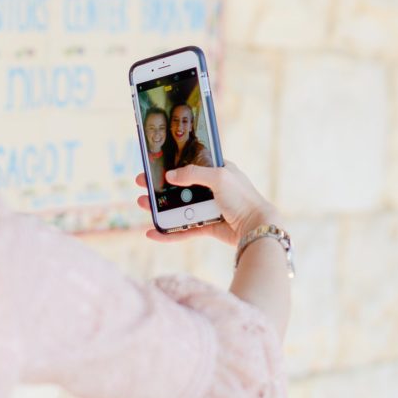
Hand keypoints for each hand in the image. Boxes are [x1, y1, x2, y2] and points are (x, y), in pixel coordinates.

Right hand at [134, 161, 278, 245]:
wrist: (256, 227)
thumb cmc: (242, 198)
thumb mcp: (219, 177)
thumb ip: (193, 174)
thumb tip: (170, 176)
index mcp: (218, 171)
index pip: (190, 164)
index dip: (171, 164)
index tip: (153, 165)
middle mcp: (213, 188)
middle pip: (180, 187)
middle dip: (159, 187)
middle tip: (141, 185)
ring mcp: (210, 208)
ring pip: (179, 207)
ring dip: (160, 208)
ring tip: (141, 205)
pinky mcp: (208, 226)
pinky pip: (184, 229)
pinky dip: (169, 232)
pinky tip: (153, 233)